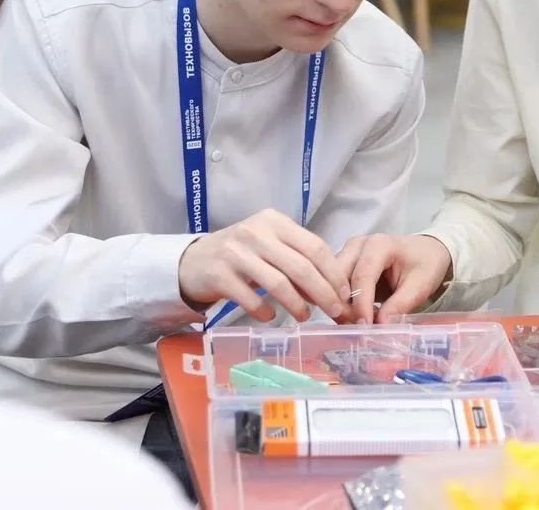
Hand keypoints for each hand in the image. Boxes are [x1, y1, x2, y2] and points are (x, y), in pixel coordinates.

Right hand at [177, 208, 351, 322]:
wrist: (193, 261)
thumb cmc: (242, 255)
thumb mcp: (270, 246)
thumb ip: (297, 260)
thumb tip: (332, 290)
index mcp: (275, 222)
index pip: (314, 246)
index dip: (333, 272)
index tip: (345, 293)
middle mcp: (257, 232)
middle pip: (301, 266)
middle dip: (323, 292)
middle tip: (334, 311)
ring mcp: (236, 253)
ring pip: (279, 283)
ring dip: (297, 305)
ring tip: (304, 316)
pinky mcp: (220, 275)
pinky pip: (251, 299)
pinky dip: (265, 312)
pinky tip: (270, 317)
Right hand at [338, 234, 451, 323]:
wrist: (426, 252)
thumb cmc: (424, 265)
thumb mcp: (420, 286)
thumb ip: (400, 305)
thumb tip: (380, 326)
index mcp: (379, 245)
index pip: (362, 276)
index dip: (361, 304)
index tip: (364, 327)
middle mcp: (358, 245)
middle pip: (340, 277)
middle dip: (345, 306)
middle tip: (356, 329)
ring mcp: (349, 252)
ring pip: (334, 282)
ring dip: (341, 306)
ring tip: (356, 325)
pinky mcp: (345, 263)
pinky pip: (335, 284)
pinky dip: (341, 303)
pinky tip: (354, 317)